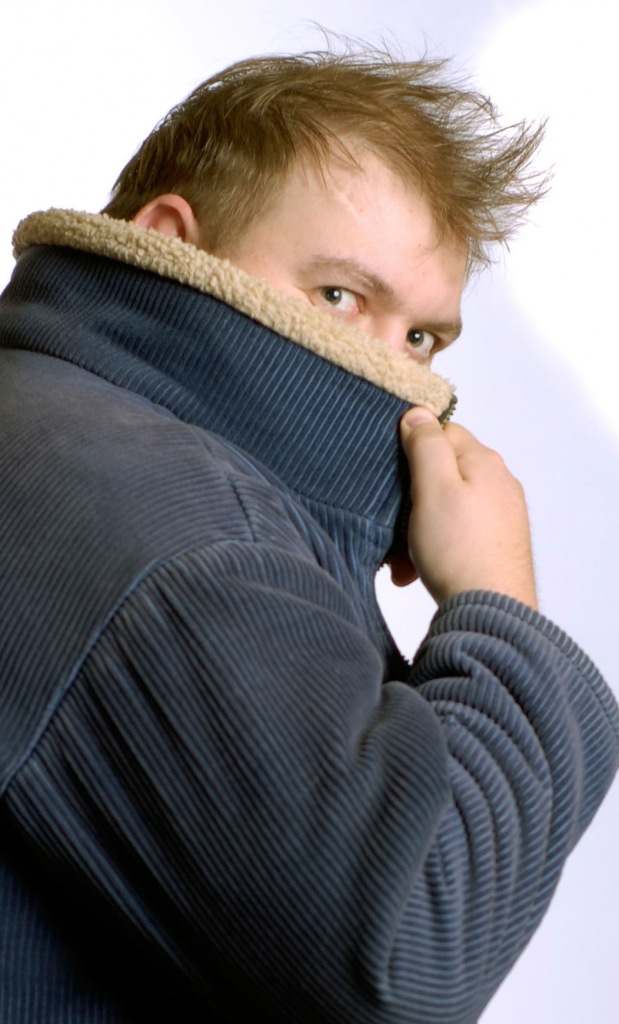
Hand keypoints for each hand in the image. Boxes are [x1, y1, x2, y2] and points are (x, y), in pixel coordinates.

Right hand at [394, 407, 537, 608]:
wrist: (491, 612)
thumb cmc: (460, 551)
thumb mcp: (432, 487)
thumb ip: (425, 445)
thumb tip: (419, 412)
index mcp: (485, 462)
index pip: (442, 433)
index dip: (412, 451)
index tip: (394, 476)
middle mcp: (499, 484)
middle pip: (442, 474)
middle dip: (411, 499)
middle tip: (393, 526)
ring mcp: (500, 517)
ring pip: (445, 509)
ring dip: (417, 530)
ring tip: (403, 560)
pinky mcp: (496, 545)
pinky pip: (455, 536)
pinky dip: (434, 549)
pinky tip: (418, 571)